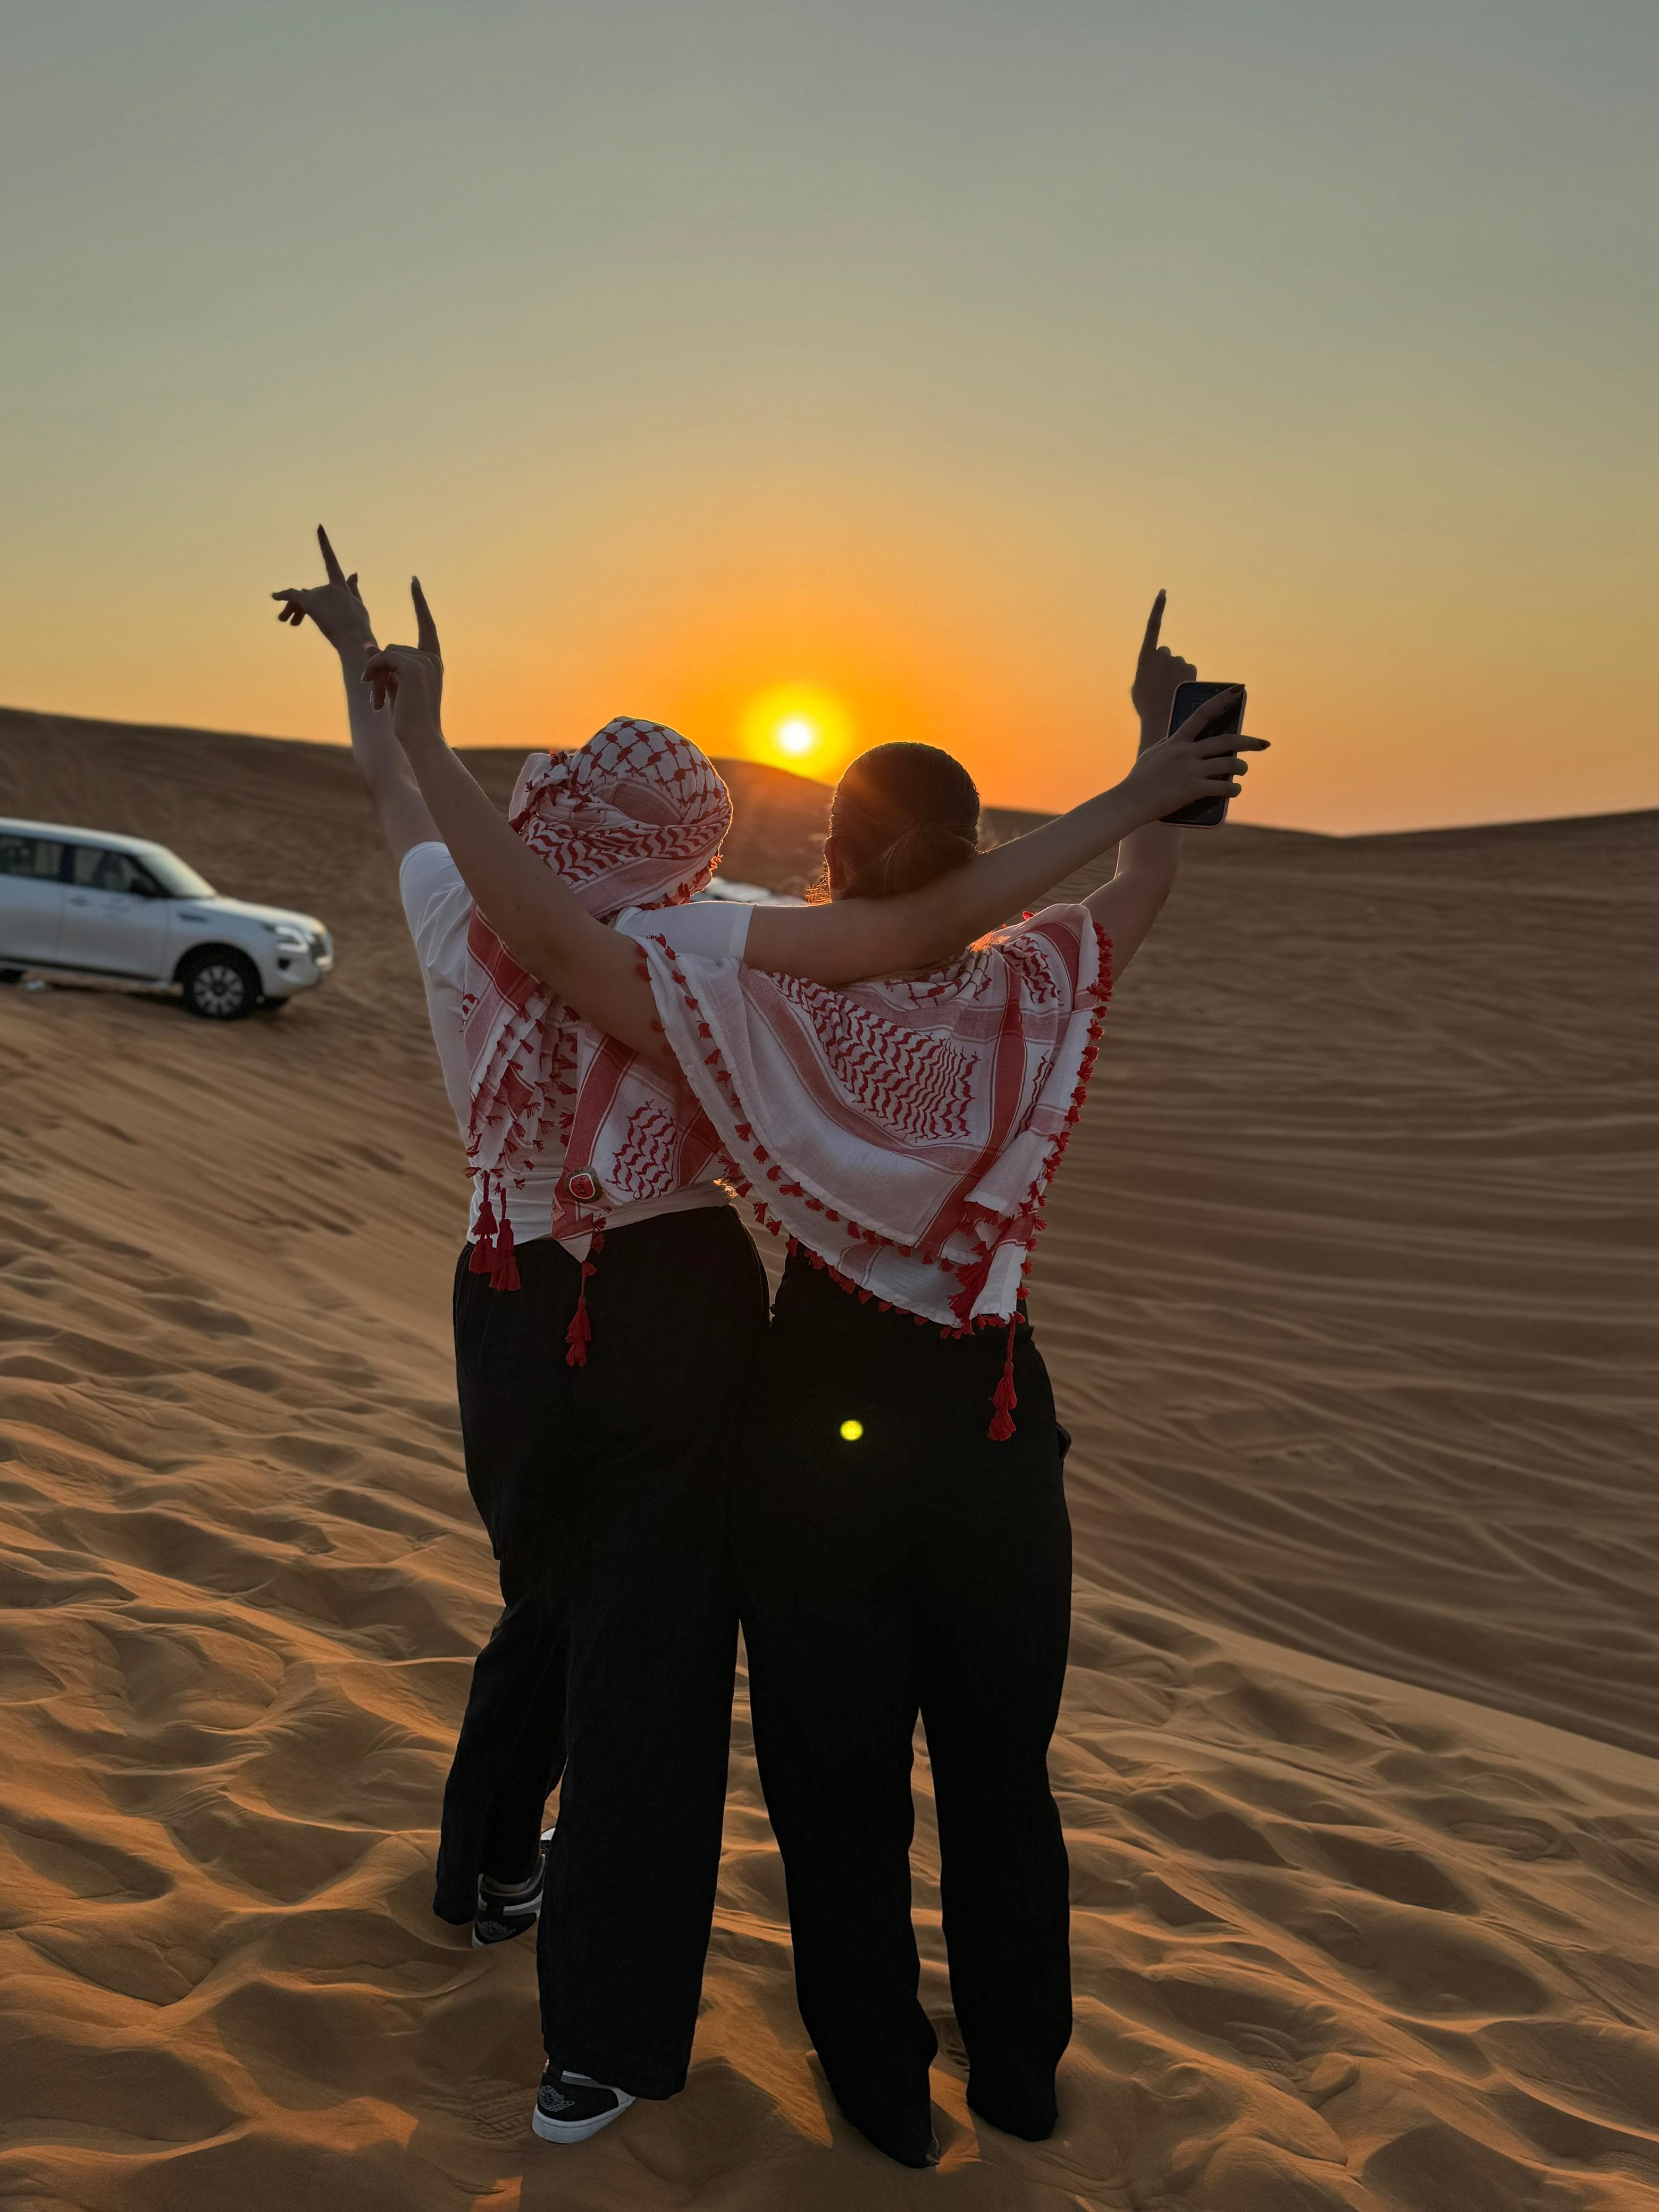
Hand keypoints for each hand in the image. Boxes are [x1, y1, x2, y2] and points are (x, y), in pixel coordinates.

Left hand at [272, 526, 376, 655]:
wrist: (354, 641)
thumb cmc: (359, 627)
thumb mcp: (358, 605)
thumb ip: (353, 588)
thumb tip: (354, 572)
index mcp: (342, 586)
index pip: (331, 561)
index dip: (324, 543)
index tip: (319, 527)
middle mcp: (329, 586)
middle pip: (308, 592)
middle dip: (300, 608)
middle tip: (293, 623)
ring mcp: (320, 593)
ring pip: (301, 598)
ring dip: (294, 610)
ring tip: (290, 624)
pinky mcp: (310, 602)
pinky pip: (292, 596)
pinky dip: (283, 595)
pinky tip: (274, 596)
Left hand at [361, 579, 444, 751]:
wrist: (420, 739)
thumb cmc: (408, 720)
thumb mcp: (393, 687)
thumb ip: (384, 665)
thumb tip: (368, 645)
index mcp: (433, 662)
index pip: (427, 624)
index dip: (420, 602)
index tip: (414, 580)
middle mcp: (432, 658)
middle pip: (392, 647)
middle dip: (379, 669)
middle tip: (375, 696)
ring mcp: (424, 661)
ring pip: (385, 652)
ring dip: (375, 675)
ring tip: (377, 700)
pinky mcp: (412, 667)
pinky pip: (382, 657)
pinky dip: (372, 671)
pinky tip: (372, 689)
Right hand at [1121, 688, 1267, 820]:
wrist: (1130, 802)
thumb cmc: (1139, 780)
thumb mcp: (1153, 754)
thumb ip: (1169, 745)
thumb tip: (1182, 740)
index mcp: (1177, 741)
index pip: (1203, 713)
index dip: (1222, 700)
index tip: (1239, 691)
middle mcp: (1186, 752)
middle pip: (1226, 741)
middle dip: (1249, 742)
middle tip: (1263, 744)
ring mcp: (1191, 771)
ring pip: (1229, 764)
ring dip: (1241, 768)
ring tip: (1242, 771)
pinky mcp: (1193, 790)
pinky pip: (1223, 787)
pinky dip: (1233, 789)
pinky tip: (1235, 790)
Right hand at [1129, 590, 1197, 749]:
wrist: (1160, 719)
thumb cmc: (1146, 706)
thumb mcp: (1139, 687)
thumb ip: (1145, 672)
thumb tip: (1154, 667)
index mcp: (1145, 658)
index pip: (1152, 628)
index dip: (1158, 610)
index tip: (1164, 593)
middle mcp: (1161, 656)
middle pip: (1166, 654)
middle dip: (1165, 665)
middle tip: (1162, 685)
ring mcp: (1176, 662)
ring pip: (1179, 663)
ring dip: (1177, 674)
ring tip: (1171, 692)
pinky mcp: (1189, 670)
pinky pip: (1190, 670)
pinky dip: (1187, 678)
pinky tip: (1181, 691)